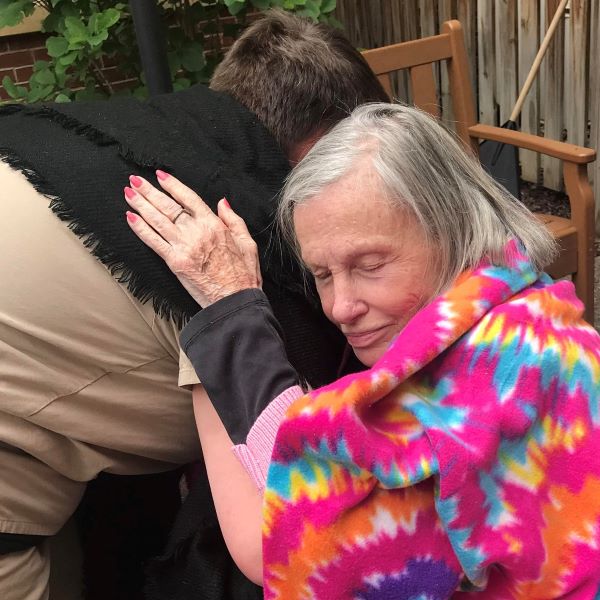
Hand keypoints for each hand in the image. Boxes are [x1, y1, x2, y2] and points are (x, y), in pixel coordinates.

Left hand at [124, 170, 261, 306]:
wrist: (235, 299)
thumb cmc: (244, 275)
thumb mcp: (247, 242)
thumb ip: (233, 219)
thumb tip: (222, 202)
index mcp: (214, 225)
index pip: (189, 198)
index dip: (172, 185)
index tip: (160, 175)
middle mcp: (196, 232)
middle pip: (168, 206)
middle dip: (149, 191)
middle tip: (135, 180)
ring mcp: (184, 247)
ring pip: (157, 220)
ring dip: (141, 205)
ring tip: (128, 193)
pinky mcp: (175, 262)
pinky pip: (153, 241)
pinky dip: (140, 228)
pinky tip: (130, 218)